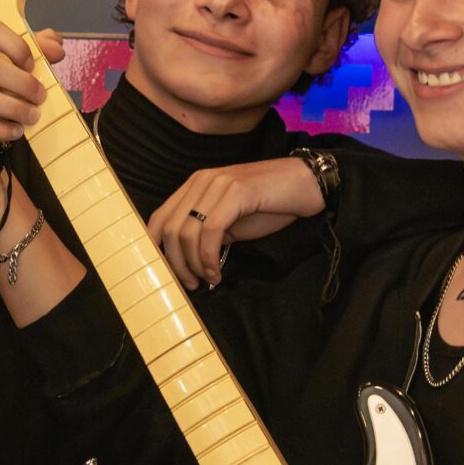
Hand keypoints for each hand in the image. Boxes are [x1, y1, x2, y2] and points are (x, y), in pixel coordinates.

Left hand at [144, 156, 323, 289]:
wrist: (306, 184)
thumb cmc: (271, 205)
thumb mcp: (231, 221)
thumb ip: (207, 233)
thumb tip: (186, 261)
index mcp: (195, 185)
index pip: (159, 218)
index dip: (157, 249)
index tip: (167, 274)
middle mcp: (202, 181)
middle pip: (169, 229)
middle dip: (176, 264)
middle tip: (191, 283)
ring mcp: (218, 183)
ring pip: (187, 232)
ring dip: (195, 265)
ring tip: (208, 279)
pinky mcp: (237, 191)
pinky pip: (211, 230)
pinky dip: (210, 258)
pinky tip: (217, 272)